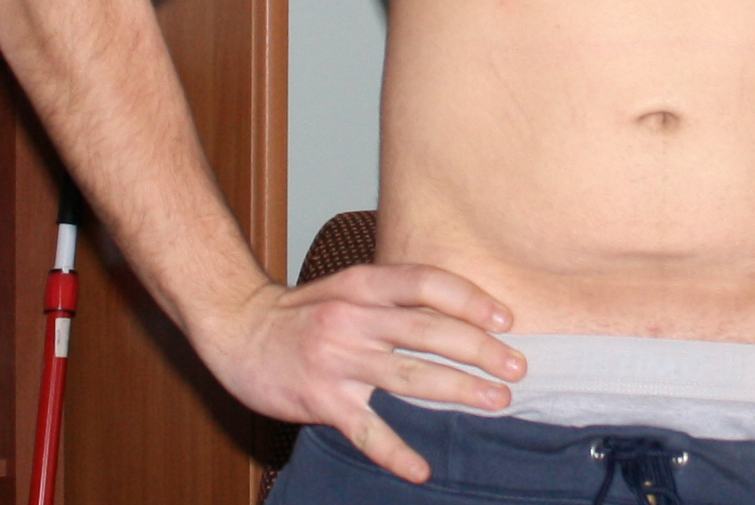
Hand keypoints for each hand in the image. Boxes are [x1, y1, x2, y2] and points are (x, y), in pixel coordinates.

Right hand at [191, 264, 527, 482]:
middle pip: (429, 331)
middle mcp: (353, 318)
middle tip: (517, 367)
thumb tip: (459, 311)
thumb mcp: (348, 286)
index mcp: (364, 285)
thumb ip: (395, 296)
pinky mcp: (320, 400)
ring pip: (409, 377)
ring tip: (496, 401)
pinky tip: (421, 469)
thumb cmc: (304, 310)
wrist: (237, 328)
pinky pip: (366, 430)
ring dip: (458, 390)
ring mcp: (337, 360)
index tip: (506, 318)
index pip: (427, 284)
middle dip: (480, 349)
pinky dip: (395, 452)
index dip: (470, 299)